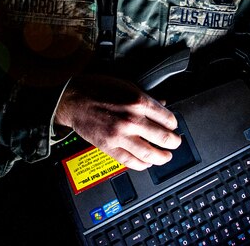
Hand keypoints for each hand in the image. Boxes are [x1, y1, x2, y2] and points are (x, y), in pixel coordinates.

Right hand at [54, 74, 181, 169]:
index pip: (168, 119)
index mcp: (139, 101)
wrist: (74, 99)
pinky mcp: (110, 147)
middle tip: (176, 143)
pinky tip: (147, 162)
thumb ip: (147, 98)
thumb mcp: (127, 86)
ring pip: (150, 153)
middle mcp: (132, 119)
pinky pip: (131, 161)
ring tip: (166, 157)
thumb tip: (163, 105)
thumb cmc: (98, 89)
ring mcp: (121, 135)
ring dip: (162, 157)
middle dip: (174, 142)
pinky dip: (142, 164)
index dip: (174, 124)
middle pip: (164, 138)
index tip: (173, 126)